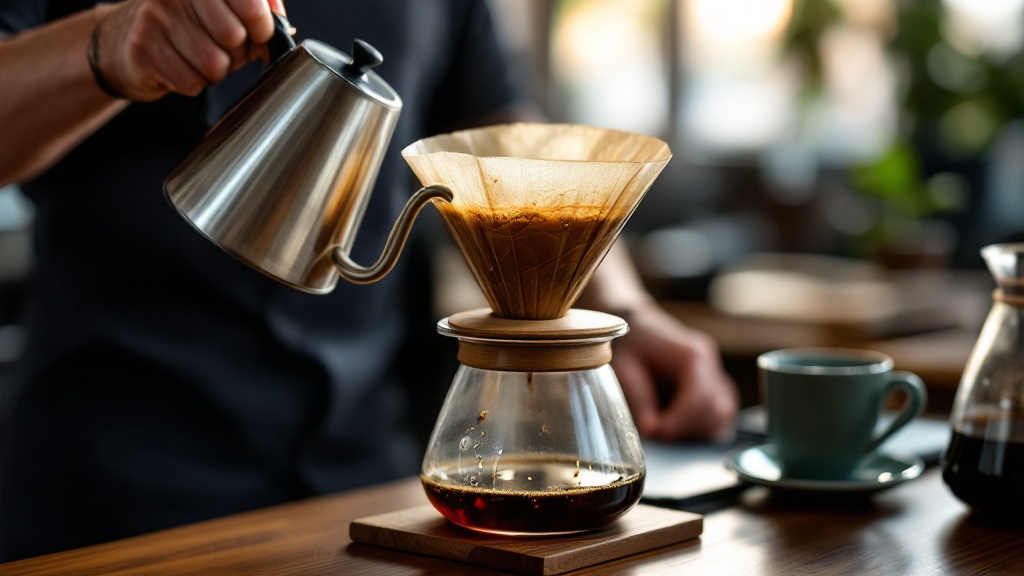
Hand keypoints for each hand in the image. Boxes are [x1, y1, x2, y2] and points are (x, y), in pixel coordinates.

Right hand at [94, 0, 277, 100]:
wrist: (126, 39)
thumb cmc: (188, 24)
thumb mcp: (224, 7)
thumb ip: (259, 7)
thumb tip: (283, 25)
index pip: (252, 6)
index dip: (263, 28)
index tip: (258, 33)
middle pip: (235, 38)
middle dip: (238, 52)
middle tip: (223, 49)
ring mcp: (156, 18)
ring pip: (216, 64)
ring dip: (216, 71)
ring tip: (199, 57)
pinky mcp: (144, 48)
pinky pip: (193, 83)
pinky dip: (194, 83)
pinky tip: (181, 66)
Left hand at [612, 302, 737, 440]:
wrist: (633, 324)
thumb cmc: (629, 344)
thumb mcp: (626, 369)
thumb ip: (641, 400)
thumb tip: (652, 431)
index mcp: (691, 355)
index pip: (700, 396)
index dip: (681, 421)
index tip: (661, 434)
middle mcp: (709, 361)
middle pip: (718, 407)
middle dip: (690, 428)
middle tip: (662, 436)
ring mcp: (714, 371)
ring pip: (726, 411)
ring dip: (700, 429)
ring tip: (670, 433)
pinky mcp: (712, 382)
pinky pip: (721, 409)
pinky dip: (705, 424)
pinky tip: (681, 429)